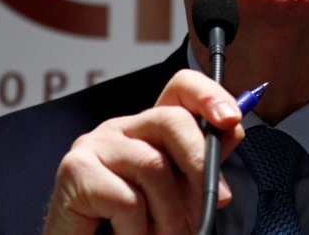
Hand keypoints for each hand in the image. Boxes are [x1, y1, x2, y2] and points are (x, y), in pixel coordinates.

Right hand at [43, 69, 244, 234]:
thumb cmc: (132, 225)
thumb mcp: (177, 192)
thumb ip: (201, 163)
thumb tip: (233, 131)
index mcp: (148, 129)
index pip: (180, 88)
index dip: (208, 94)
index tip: (232, 119)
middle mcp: (120, 128)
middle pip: (172, 120)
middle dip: (199, 163)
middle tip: (214, 202)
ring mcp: (94, 145)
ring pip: (153, 165)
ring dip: (169, 212)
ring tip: (164, 234)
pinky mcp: (75, 171)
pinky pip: (127, 199)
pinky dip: (138, 229)